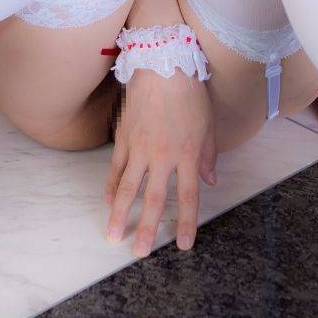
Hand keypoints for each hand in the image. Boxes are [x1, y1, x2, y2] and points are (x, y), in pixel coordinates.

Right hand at [103, 68, 217, 256]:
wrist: (162, 64)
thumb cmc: (190, 93)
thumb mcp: (208, 125)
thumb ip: (208, 156)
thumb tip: (209, 181)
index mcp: (187, 155)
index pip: (188, 198)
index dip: (186, 224)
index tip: (182, 245)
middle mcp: (163, 157)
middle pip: (153, 200)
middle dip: (147, 229)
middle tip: (139, 253)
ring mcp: (140, 148)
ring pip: (127, 189)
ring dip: (119, 215)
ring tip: (111, 235)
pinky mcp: (124, 138)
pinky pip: (116, 168)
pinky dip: (111, 186)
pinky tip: (107, 202)